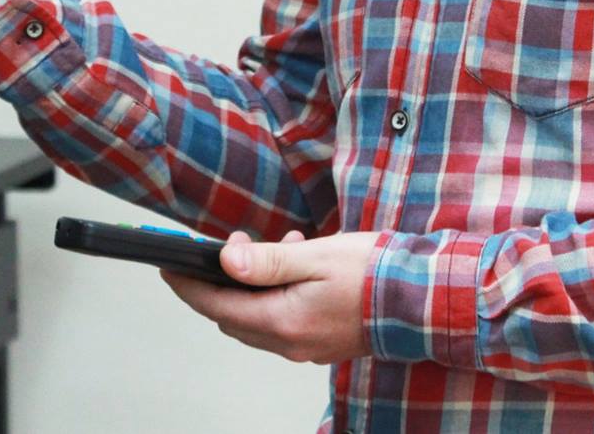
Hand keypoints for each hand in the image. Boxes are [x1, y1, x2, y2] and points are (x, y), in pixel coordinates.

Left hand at [160, 230, 377, 365]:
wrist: (423, 299)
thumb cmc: (375, 273)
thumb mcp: (318, 255)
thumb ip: (268, 261)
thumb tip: (224, 260)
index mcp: (283, 321)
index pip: (217, 306)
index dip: (189, 285)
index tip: (170, 265)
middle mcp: (290, 342)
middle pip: (232, 318)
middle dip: (221, 283)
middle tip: (233, 245)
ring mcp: (306, 347)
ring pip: (256, 321)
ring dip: (251, 288)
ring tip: (272, 247)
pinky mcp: (321, 342)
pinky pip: (281, 323)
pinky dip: (274, 297)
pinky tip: (294, 267)